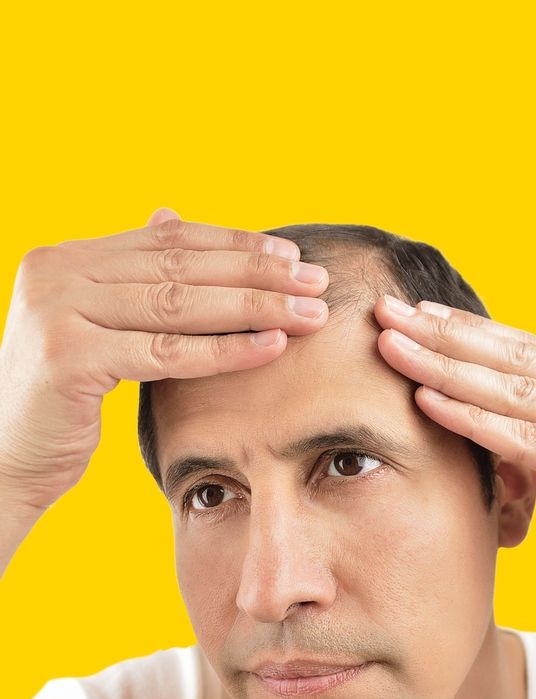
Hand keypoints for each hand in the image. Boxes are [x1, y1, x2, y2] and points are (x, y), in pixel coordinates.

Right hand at [0, 208, 327, 513]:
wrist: (4, 457)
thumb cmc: (60, 399)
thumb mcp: (94, 325)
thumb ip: (128, 277)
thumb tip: (168, 215)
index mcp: (67, 258)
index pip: (167, 240)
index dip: (234, 244)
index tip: (291, 255)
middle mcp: (58, 272)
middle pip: (180, 266)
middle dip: (257, 272)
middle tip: (315, 280)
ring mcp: (59, 311)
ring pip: (180, 305)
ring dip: (254, 307)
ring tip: (308, 313)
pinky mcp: (69, 357)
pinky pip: (166, 353)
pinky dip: (225, 349)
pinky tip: (271, 346)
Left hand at [373, 295, 535, 582]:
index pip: (533, 350)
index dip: (473, 331)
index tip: (421, 316)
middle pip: (515, 354)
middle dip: (444, 331)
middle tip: (385, 311)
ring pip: (514, 388)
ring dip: (445, 364)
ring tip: (390, 345)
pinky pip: (532, 440)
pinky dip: (475, 419)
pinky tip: (429, 404)